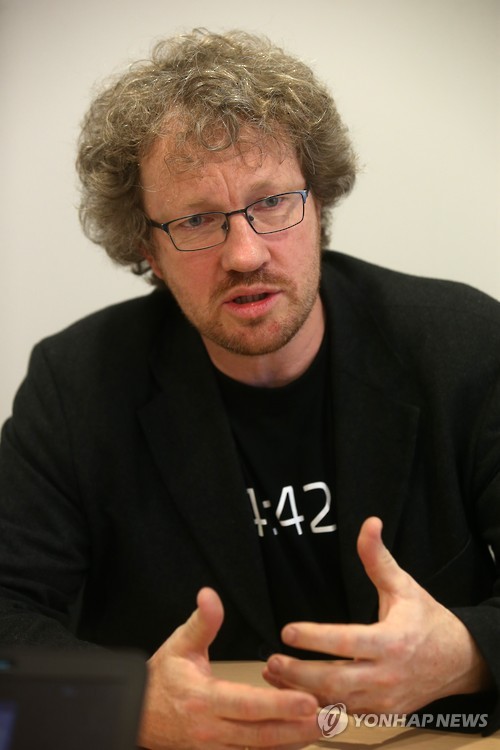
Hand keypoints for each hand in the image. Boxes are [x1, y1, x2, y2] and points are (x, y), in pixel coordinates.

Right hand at [137, 587, 319, 749]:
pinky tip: (299, 740)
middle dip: (299, 727)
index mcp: (204, 700)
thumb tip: (210, 595)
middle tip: (331, 716)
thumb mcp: (179, 645)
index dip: (279, 704)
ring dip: (294, 741)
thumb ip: (202, 622)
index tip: (307, 700)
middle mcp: (212, 730)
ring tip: (324, 727)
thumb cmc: (161, 680)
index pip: (247, 705)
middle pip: (263, 734)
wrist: (136, 716)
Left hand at [263, 517, 491, 713]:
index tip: (287, 631)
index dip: (315, 638)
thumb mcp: (403, 586)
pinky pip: (345, 712)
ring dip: (302, 690)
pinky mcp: (382, 713)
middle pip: (336, 680)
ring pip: (337, 701)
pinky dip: (319, 704)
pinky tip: (295, 691)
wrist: (458, 661)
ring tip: (273, 674)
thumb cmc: (426, 620)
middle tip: (272, 659)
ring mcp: (385, 699)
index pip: (348, 642)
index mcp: (392, 641)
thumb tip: (369, 523)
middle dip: (300, 673)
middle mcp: (388, 675)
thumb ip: (378, 558)